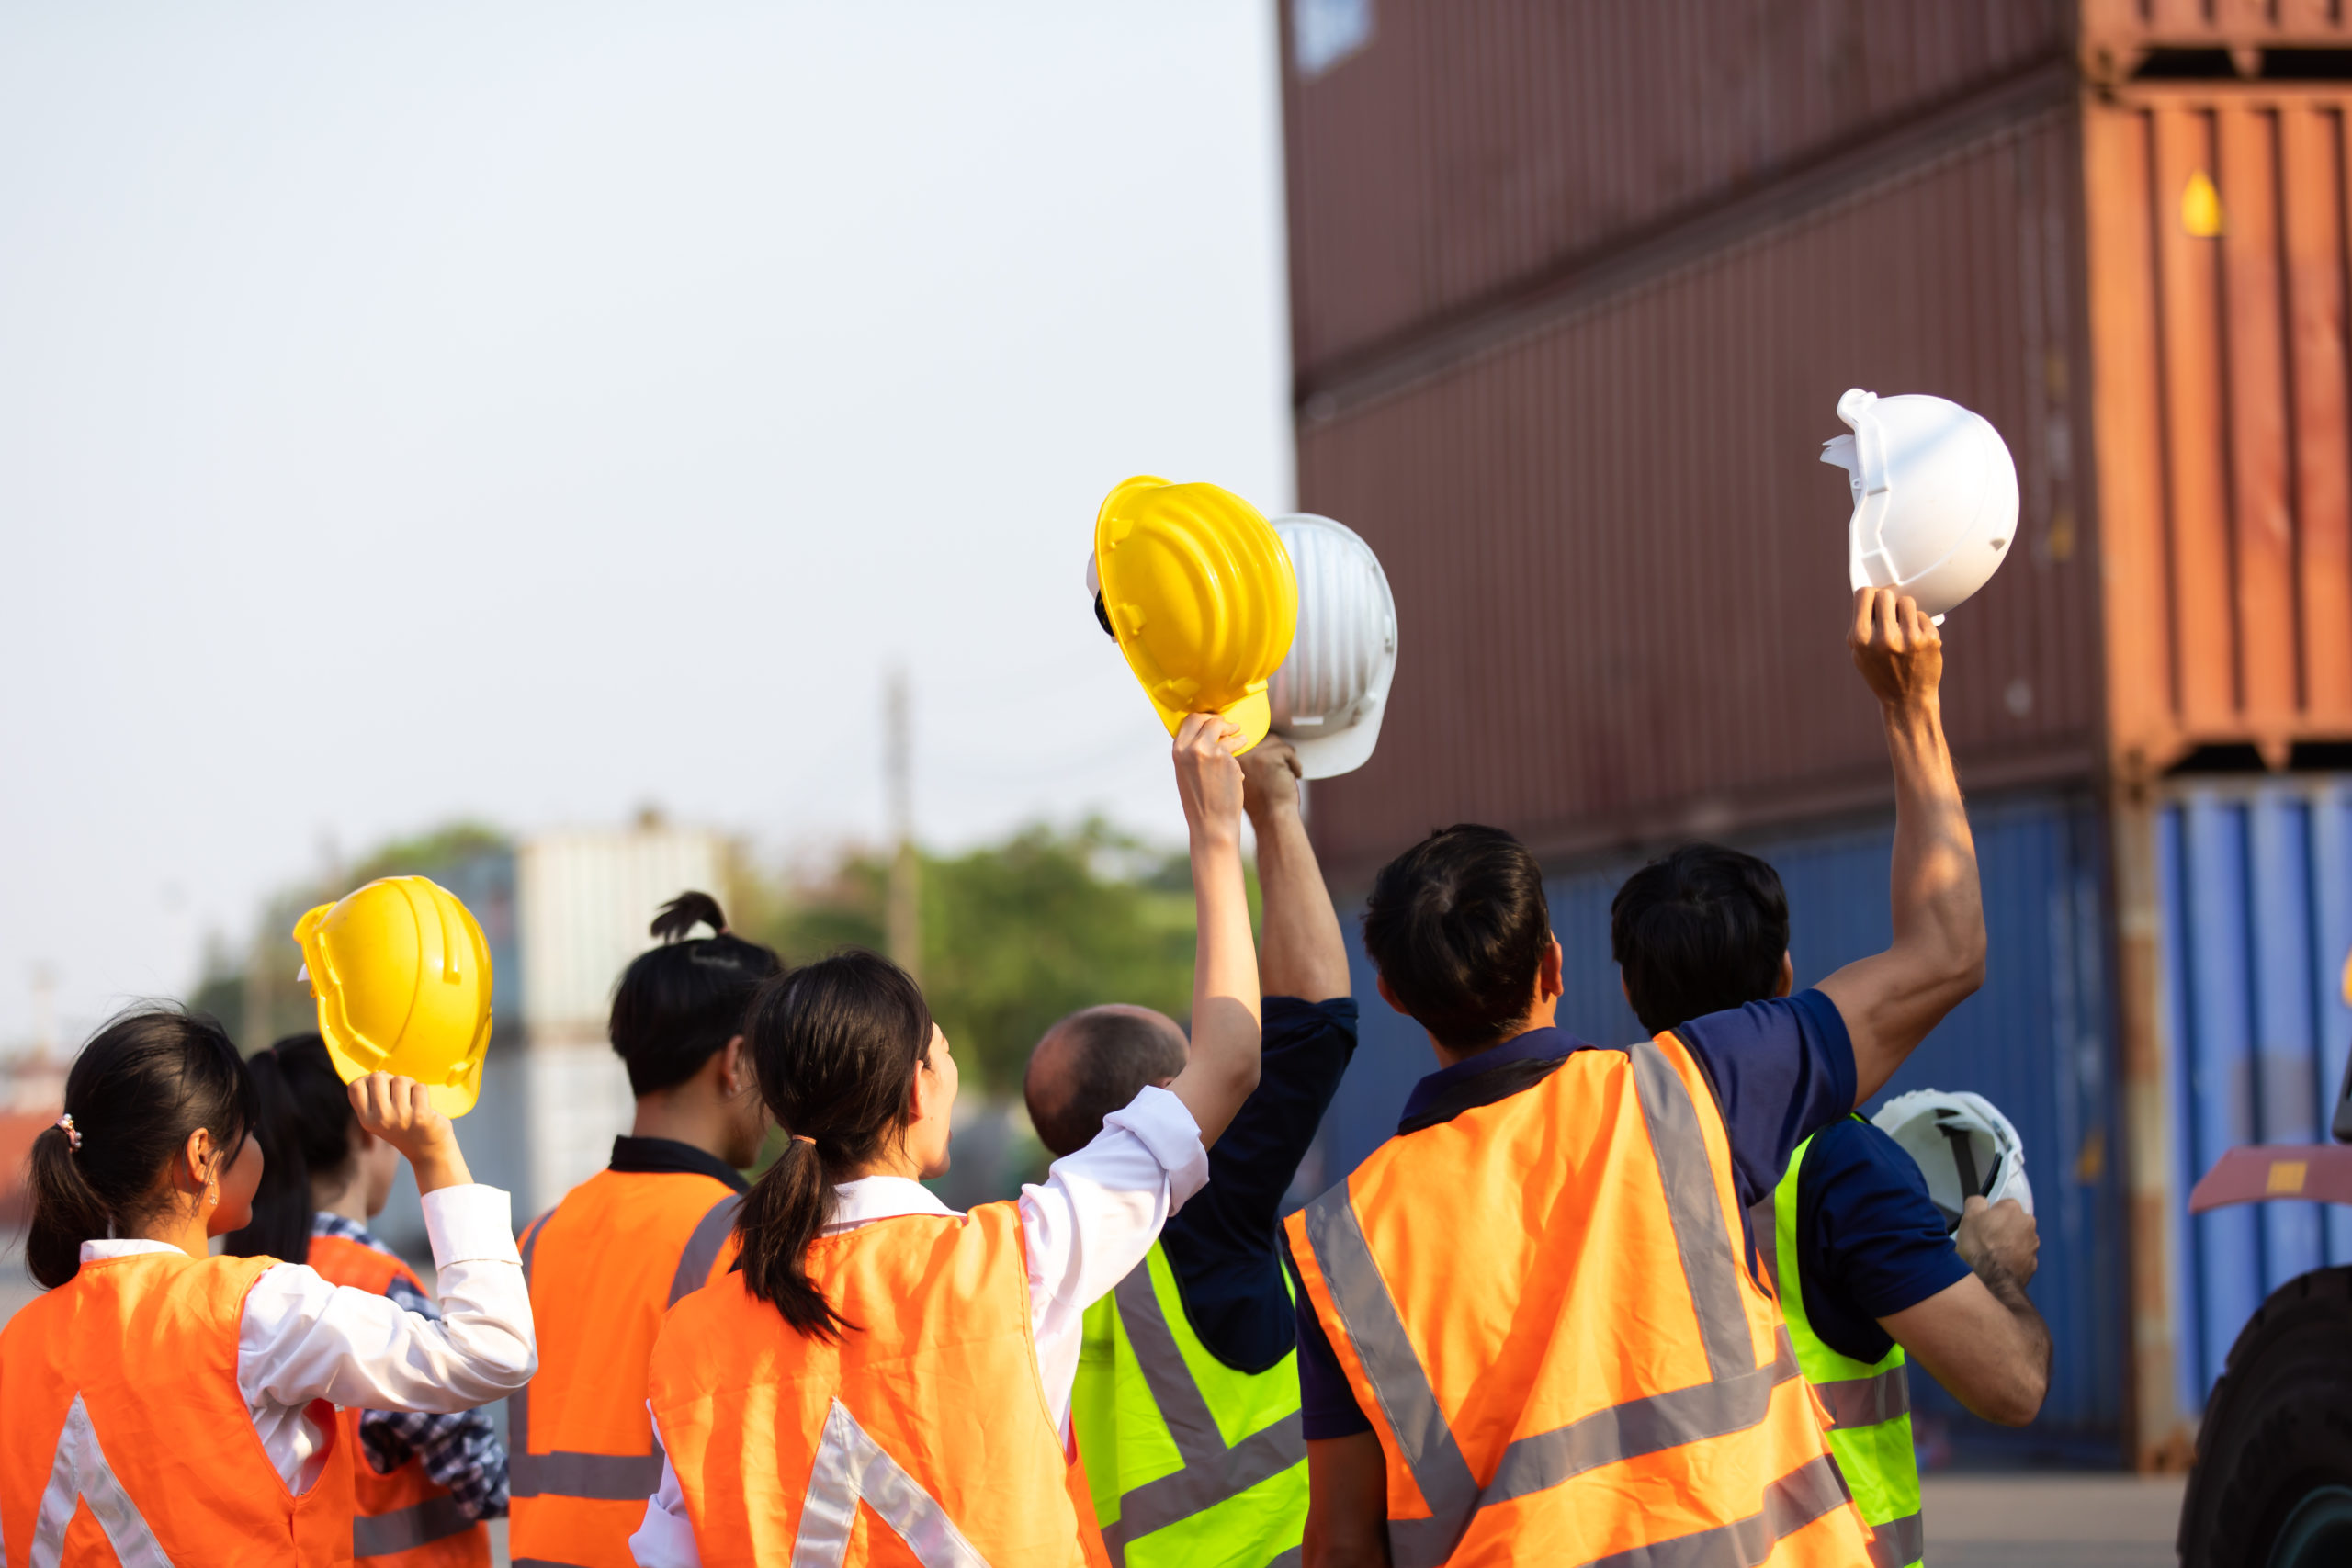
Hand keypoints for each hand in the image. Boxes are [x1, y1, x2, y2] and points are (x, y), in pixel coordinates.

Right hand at [349, 1072, 470, 1195]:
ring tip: (413, 1100)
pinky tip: (424, 1105)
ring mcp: (400, 1118)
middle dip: (390, 1079)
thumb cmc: (406, 1127)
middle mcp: (380, 1119)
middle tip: (400, 1093)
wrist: (429, 1151)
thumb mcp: (381, 1118)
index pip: (355, 1087)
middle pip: (377, 1077)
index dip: (367, 1079)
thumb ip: (375, 1098)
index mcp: (366, 1120)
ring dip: (410, 1085)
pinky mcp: (420, 1116)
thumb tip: (380, 1072)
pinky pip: (420, 1087)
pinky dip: (423, 1091)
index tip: (381, 1086)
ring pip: (401, 1079)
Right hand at [1173, 712, 1245, 845]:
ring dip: (1236, 734)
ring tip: (1242, 739)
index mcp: (1178, 750)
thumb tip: (1208, 734)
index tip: (1214, 721)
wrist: (1211, 824)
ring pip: (1226, 731)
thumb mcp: (1186, 772)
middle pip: (1208, 719)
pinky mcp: (1226, 759)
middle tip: (1230, 726)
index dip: (1205, 718)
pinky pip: (1235, 748)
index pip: (1190, 719)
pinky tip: (1239, 773)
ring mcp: (1209, 751)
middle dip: (1220, 721)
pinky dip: (1239, 756)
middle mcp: (1191, 747)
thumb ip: (1192, 752)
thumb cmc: (1200, 802)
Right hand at [1238, 734, 1302, 821]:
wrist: (1272, 819)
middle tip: (1279, 772)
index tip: (1270, 766)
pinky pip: (1287, 750)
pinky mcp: (1267, 757)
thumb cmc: (1262, 802)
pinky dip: (1294, 764)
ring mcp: (1251, 754)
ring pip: (1276, 742)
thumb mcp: (1246, 777)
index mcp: (1228, 758)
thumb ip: (1247, 758)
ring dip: (1285, 759)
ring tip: (1284, 776)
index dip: (1264, 750)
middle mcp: (1236, 754)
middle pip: (1263, 738)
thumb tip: (1259, 737)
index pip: (1248, 739)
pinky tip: (1293, 777)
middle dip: (1276, 754)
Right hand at [1849, 588, 1942, 713]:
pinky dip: (1919, 625)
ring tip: (1903, 628)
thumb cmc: (1881, 673)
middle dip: (1886, 602)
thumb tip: (1868, 597)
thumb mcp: (1859, 653)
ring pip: (1907, 602)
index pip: (1864, 594)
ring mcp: (1909, 638)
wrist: (1907, 700)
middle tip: (1889, 615)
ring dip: (1904, 611)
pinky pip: (1922, 616)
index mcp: (1861, 639)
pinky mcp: (1930, 639)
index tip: (1873, 602)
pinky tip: (1916, 640)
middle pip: (1885, 594)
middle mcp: (1884, 638)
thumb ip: (1859, 625)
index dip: (1868, 596)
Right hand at [1955, 1195, 2037, 1286]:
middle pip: (2012, 1222)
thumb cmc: (1980, 1248)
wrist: (1993, 1281)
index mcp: (2013, 1209)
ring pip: (2017, 1240)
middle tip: (1984, 1239)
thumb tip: (1981, 1202)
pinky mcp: (2032, 1264)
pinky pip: (2020, 1258)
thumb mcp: (1968, 1217)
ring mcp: (2032, 1245)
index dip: (1989, 1215)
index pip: (2002, 1205)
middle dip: (2001, 1229)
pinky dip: (2011, 1260)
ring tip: (1990, 1255)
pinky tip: (1997, 1265)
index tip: (1981, 1224)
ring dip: (2007, 1244)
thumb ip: (1976, 1202)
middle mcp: (2028, 1224)